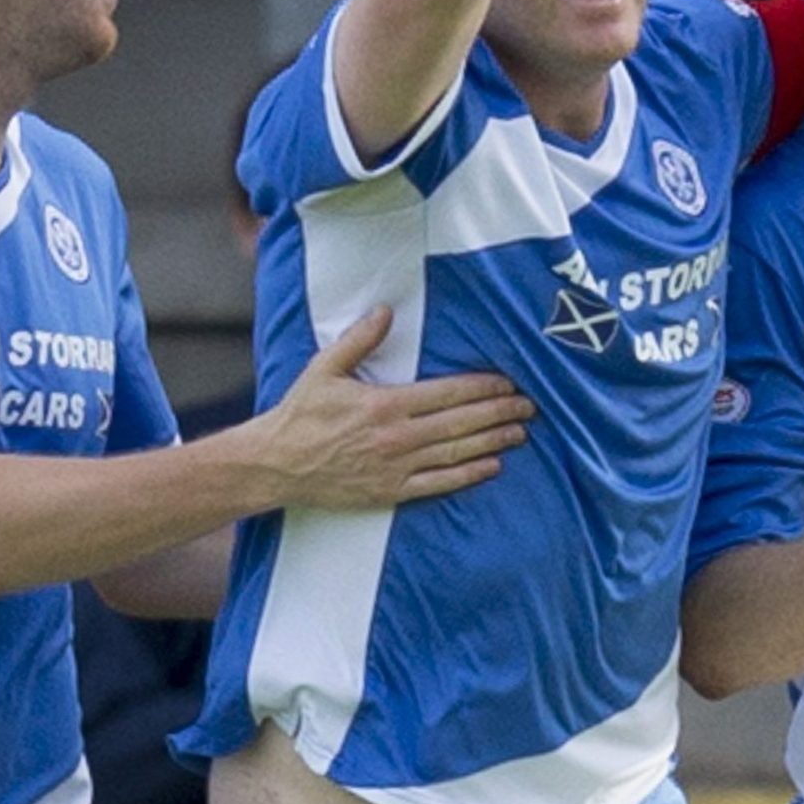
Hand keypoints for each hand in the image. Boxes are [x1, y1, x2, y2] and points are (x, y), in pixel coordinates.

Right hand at [245, 309, 531, 509]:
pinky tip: (491, 467)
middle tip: (529, 406)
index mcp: (385, 404)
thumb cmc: (299, 414)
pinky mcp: (390, 492)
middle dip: (498, 413)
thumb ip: (358, 340)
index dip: (482, 388)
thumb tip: (385, 311)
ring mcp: (395, 467)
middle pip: (461, 423)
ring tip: (519, 433)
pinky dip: (467, 475)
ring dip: (492, 442)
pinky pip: (438, 484)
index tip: (508, 382)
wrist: (274, 465)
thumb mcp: (323, 369)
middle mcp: (396, 437)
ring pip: (456, 453)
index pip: (448, 393)